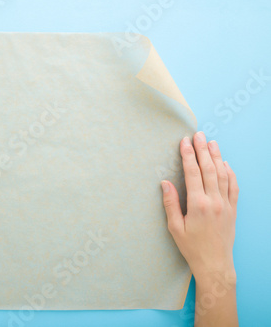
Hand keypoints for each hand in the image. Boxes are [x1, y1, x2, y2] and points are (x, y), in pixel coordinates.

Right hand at [161, 131, 237, 325]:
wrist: (215, 264)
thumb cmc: (192, 247)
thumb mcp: (175, 228)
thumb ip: (170, 204)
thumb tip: (165, 183)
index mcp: (198, 205)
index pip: (193, 173)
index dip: (188, 155)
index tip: (184, 142)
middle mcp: (214, 201)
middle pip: (209, 169)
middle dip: (203, 150)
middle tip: (198, 135)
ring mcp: (226, 204)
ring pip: (222, 174)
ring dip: (217, 157)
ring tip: (212, 143)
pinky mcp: (232, 209)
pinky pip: (233, 187)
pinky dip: (230, 173)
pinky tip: (225, 164)